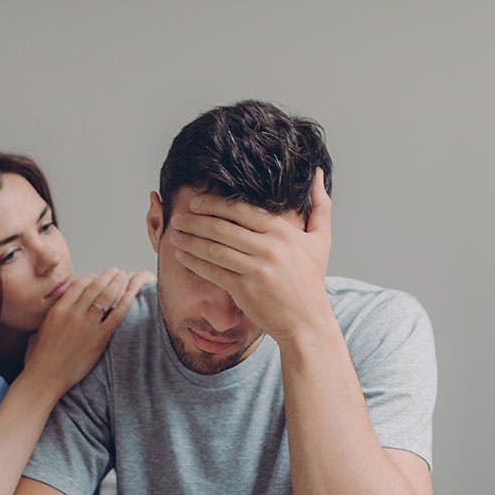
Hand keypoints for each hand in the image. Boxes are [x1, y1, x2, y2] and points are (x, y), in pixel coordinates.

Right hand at [24, 268, 151, 393]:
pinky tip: (131, 295)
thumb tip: (55, 312)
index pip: (78, 285)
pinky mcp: (99, 338)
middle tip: (116, 271)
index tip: (97, 277)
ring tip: (125, 277)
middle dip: (107, 276)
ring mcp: (87, 325)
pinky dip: (125, 303)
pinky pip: (116, 315)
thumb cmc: (39, 358)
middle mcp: (73, 313)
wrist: (45, 377)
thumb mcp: (39, 330)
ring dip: (118, 284)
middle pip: (95, 287)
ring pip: (106, 297)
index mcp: (58, 309)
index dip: (90, 278)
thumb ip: (51, 317)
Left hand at [169, 168, 331, 343]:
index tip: (196, 202)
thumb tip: (317, 173)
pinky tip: (181, 255)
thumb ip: (320, 205)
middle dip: (195, 220)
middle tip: (179, 216)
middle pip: (223, 227)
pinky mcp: (244, 290)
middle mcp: (268, 248)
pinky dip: (194, 262)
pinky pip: (213, 271)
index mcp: (283, 232)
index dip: (215, 204)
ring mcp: (255, 270)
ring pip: (214, 249)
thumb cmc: (311, 280)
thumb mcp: (320, 239)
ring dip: (190, 240)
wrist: (307, 321)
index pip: (241, 210)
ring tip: (174, 233)